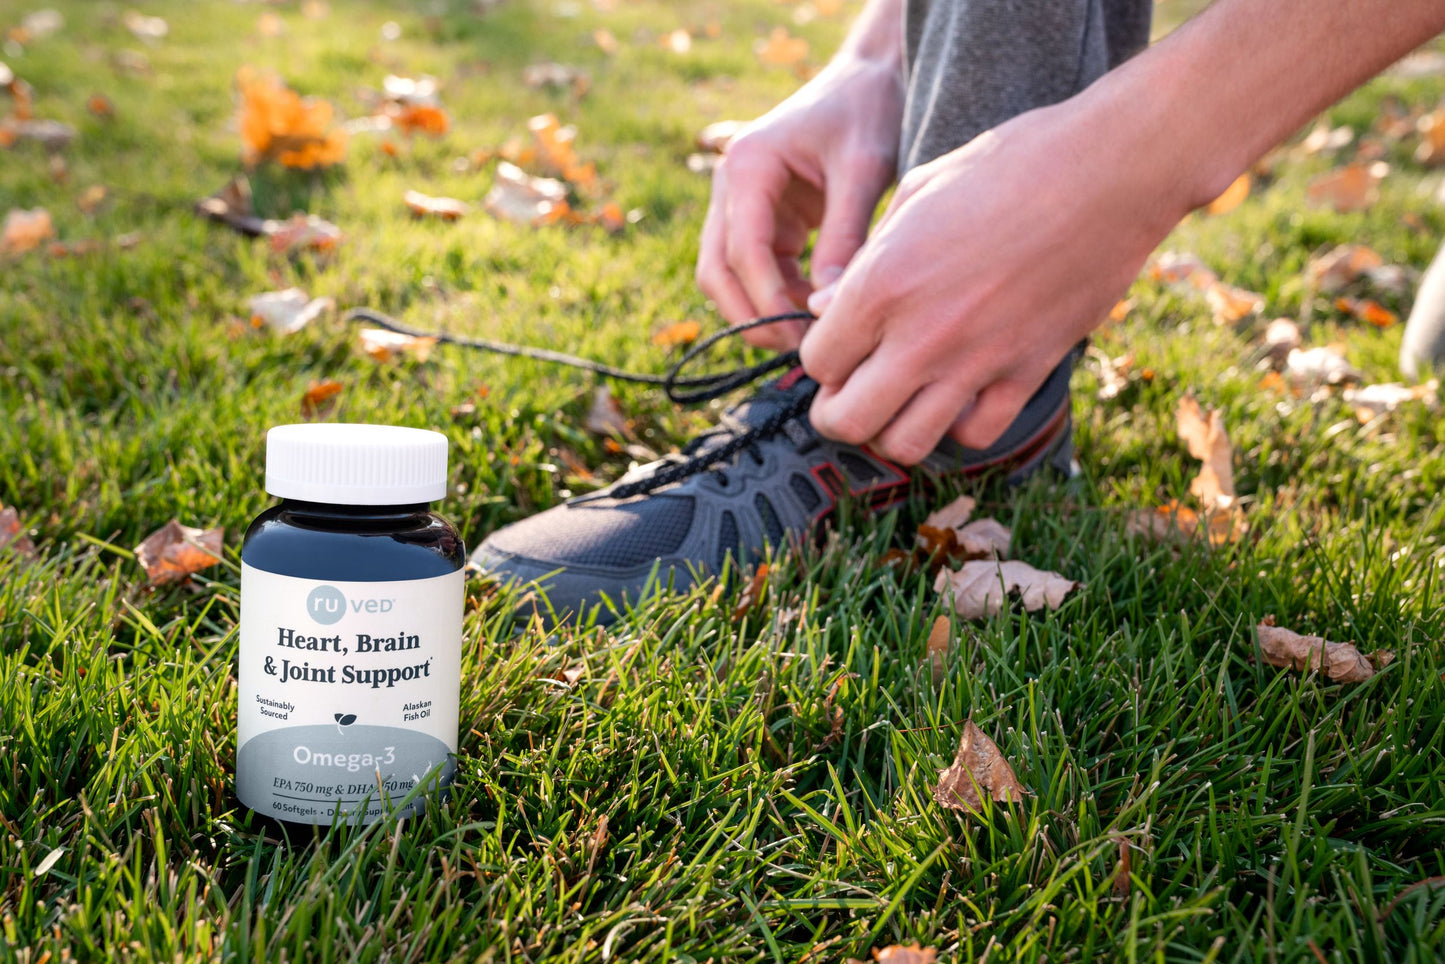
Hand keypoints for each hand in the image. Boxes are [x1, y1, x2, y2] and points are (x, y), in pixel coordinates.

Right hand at [696, 55, 903, 350]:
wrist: (866, 79)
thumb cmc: (866, 110)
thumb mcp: (864, 169)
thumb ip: (845, 234)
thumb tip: (829, 307)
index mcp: (747, 165)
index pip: (742, 250)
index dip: (766, 300)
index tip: (803, 336)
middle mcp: (730, 186)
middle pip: (716, 271)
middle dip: (750, 316)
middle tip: (796, 351)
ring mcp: (740, 204)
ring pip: (728, 276)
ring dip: (761, 311)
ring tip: (810, 338)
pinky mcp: (761, 220)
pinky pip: (756, 270)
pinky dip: (779, 297)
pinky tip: (816, 312)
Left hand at [800, 100, 1191, 463]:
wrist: (1111, 169)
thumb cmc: (1010, 164)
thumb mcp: (916, 194)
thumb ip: (863, 260)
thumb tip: (823, 308)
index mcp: (882, 283)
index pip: (817, 362)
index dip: (821, 359)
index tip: (839, 345)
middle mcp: (922, 334)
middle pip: (846, 422)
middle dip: (838, 413)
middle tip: (853, 392)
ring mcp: (977, 361)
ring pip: (906, 445)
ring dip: (893, 430)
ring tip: (902, 402)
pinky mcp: (1028, 372)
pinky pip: (976, 436)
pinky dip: (960, 427)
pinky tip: (960, 396)